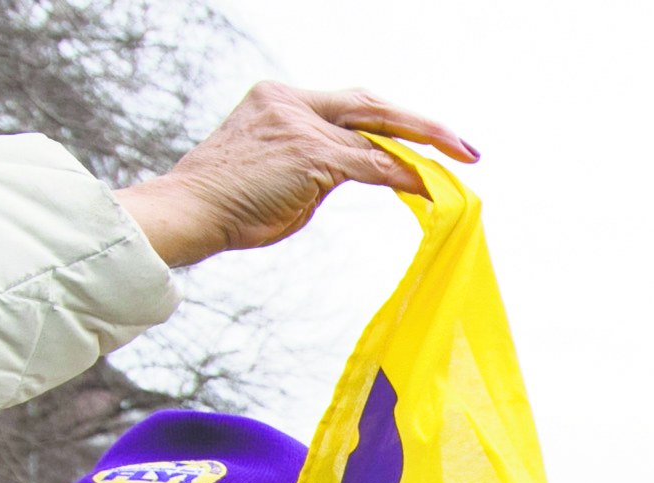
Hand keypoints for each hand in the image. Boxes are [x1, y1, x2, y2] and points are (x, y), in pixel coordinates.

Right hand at [116, 82, 476, 267]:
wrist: (189, 212)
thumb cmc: (229, 206)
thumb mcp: (279, 174)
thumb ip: (318, 165)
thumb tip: (356, 172)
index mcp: (280, 99)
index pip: (351, 105)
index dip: (391, 121)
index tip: (424, 139)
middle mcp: (292, 102)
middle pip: (372, 104)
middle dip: (422, 124)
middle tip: (464, 145)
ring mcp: (301, 124)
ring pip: (377, 132)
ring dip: (423, 149)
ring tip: (461, 162)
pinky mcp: (309, 153)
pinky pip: (371, 164)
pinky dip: (404, 176)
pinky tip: (432, 188)